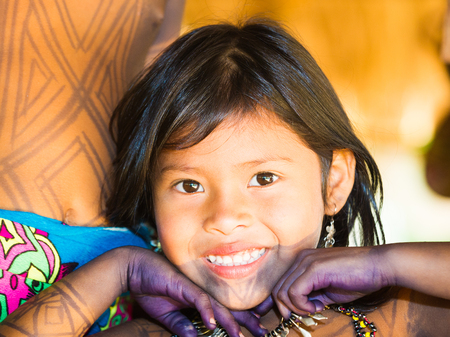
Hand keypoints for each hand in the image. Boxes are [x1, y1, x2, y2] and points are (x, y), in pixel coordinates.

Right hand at [124, 247, 254, 336]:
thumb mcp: (166, 315)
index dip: (240, 320)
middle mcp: (201, 291)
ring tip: (240, 335)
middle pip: (227, 307)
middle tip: (262, 333)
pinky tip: (212, 323)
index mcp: (200, 298)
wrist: (135, 269)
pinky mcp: (183, 284)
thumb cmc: (151, 288)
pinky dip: (205, 310)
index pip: (224, 310)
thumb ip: (181, 326)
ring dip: (230, 320)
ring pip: (217, 305)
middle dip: (245, 321)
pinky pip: (198, 299)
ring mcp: (194, 287)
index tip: (255, 331)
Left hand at [272, 246, 392, 316]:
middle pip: (278, 288)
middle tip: (302, 316)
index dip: (276, 302)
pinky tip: (317, 307)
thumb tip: (298, 310)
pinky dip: (302, 305)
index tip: (283, 316)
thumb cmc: (357, 278)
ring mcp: (306, 262)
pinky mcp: (314, 269)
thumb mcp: (328, 291)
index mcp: (303, 261)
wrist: (379, 265)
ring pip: (283, 291)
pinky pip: (294, 292)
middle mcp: (301, 258)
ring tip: (313, 309)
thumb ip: (312, 297)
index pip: (280, 283)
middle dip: (285, 308)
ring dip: (296, 308)